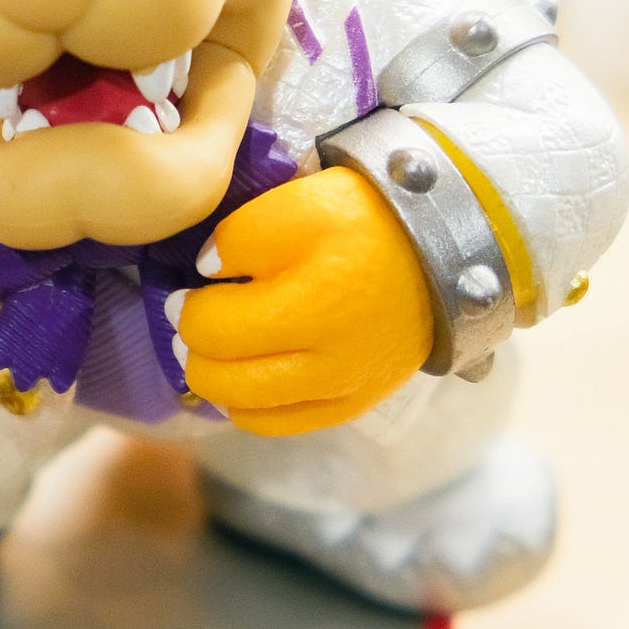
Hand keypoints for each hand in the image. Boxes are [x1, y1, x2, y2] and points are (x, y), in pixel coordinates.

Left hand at [174, 166, 435, 435]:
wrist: (441, 248)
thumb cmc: (365, 219)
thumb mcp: (299, 203)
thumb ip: (239, 236)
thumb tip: (204, 272)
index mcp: (312, 309)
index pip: (212, 329)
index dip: (186, 308)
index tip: (189, 289)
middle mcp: (329, 363)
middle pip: (221, 377)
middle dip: (193, 347)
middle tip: (195, 317)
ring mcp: (345, 390)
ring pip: (245, 410)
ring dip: (215, 380)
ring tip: (214, 347)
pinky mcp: (357, 403)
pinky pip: (282, 424)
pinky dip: (248, 407)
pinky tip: (241, 379)